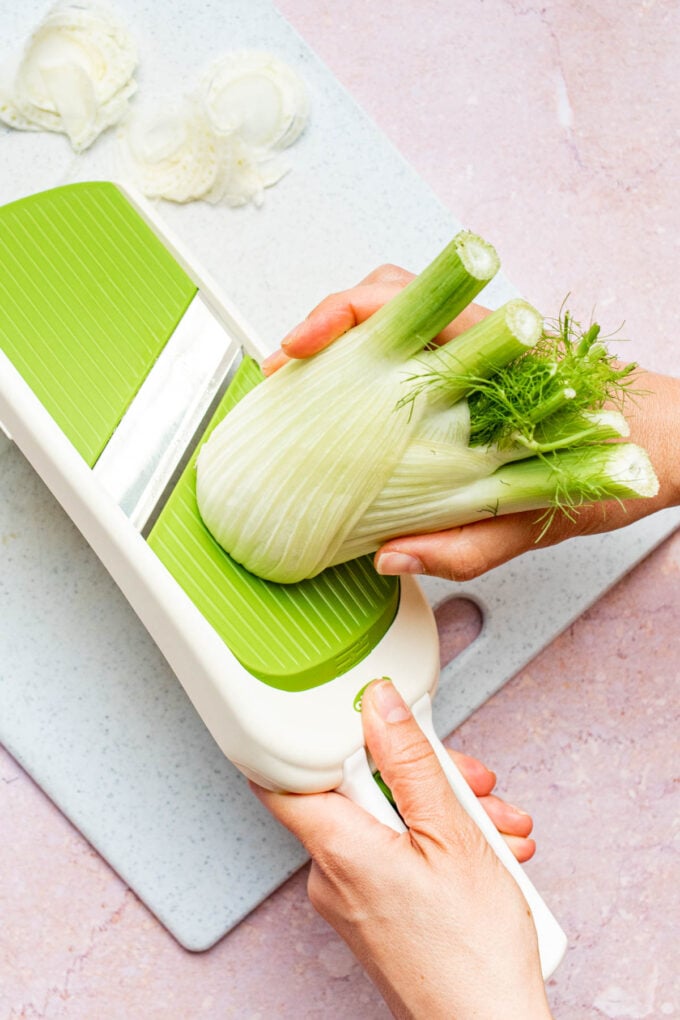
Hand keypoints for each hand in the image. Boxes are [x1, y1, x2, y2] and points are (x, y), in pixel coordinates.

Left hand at [253, 679, 551, 1019]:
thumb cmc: (471, 956)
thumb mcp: (453, 835)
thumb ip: (411, 761)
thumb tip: (380, 706)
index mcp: (339, 848)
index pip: (284, 774)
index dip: (314, 737)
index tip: (354, 714)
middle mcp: (333, 873)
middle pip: (361, 790)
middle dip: (424, 776)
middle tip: (471, 785)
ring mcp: (353, 897)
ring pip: (391, 821)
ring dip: (449, 812)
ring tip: (496, 830)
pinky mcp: (376, 913)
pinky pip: (399, 855)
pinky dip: (442, 846)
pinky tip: (488, 854)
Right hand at [262, 266, 679, 581]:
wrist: (676, 440)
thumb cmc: (627, 462)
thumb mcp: (546, 517)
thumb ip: (470, 542)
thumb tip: (390, 555)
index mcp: (499, 358)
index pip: (408, 306)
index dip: (343, 317)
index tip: (302, 349)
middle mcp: (485, 342)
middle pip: (387, 297)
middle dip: (326, 323)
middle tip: (285, 372)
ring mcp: (479, 353)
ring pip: (397, 322)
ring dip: (345, 345)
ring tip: (305, 389)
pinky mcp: (479, 372)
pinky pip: (414, 356)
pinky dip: (372, 369)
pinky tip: (353, 408)